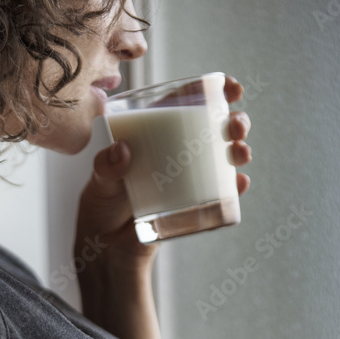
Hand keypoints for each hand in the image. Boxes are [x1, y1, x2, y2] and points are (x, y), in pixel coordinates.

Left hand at [74, 75, 252, 269]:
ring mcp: (188, 179)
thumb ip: (105, 167)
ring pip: (223, 157)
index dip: (214, 91)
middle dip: (235, 121)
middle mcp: (177, 153)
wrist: (106, 249)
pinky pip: (221, 194)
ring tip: (240, 154)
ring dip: (240, 150)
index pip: (188, 103)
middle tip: (237, 127)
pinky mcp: (194, 206)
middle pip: (215, 128)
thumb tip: (122, 151)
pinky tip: (239, 184)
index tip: (231, 89)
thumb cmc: (101, 207)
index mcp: (155, 133)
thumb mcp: (99, 183)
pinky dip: (234, 188)